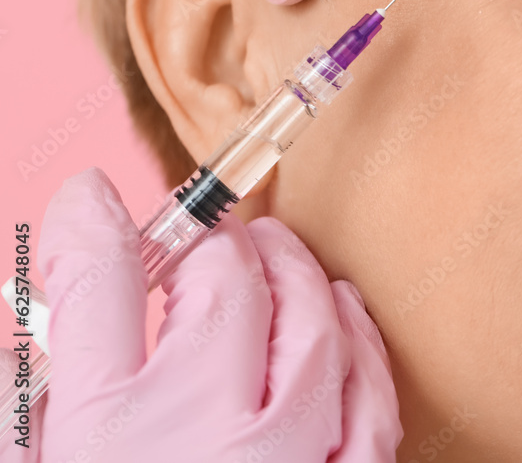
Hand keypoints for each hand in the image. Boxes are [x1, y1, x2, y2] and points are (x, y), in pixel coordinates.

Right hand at [0, 168, 400, 461]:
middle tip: (211, 234)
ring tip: (278, 253)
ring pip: (314, 325)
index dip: (93, 221)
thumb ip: (33, 402)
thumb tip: (31, 329)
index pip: (101, 279)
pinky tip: (342, 316)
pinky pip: (371, 399)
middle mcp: (205, 435)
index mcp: (111, 430)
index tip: (94, 200)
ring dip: (295, 275)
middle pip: (226, 284)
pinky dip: (358, 345)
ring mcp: (289, 460)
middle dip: (214, 243)